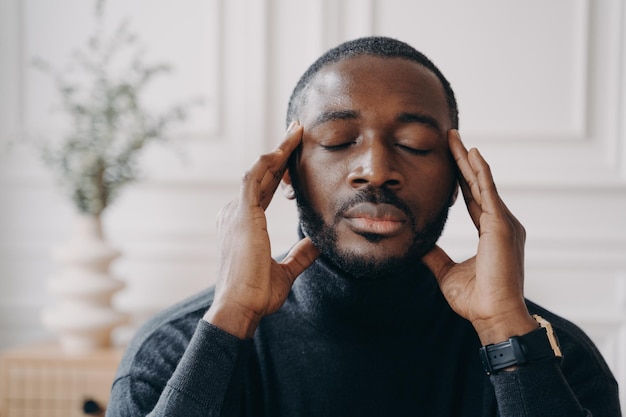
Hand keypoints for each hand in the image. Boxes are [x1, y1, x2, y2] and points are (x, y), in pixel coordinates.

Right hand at [204, 122, 319, 338]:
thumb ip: (301, 253)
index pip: (262, 190)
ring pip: (259, 171)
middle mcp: (235, 213)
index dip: (278, 172)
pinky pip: (255, 177)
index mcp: (242, 224)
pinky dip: (270, 161)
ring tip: (296, 133)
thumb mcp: (286, 270)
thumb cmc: (257, 294)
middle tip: (297, 132)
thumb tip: (319, 242)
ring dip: (278, 151)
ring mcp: (236, 211)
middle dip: (280, 153)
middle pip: (261, 175)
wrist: (240, 307)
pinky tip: (284, 149)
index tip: (292, 156)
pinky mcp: (242, 213)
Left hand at [423, 130, 536, 344]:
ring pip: (481, 183)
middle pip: (476, 184)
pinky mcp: (501, 225)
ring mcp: (503, 222)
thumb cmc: (475, 299)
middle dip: (463, 161)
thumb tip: (418, 245)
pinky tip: (472, 155)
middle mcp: (499, 223)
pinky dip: (480, 172)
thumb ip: (434, 255)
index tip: (450, 160)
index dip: (460, 178)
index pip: (471, 198)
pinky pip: (488, 192)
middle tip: (451, 138)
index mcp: (489, 232)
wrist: (493, 316)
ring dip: (468, 160)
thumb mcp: (446, 272)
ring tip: (455, 139)